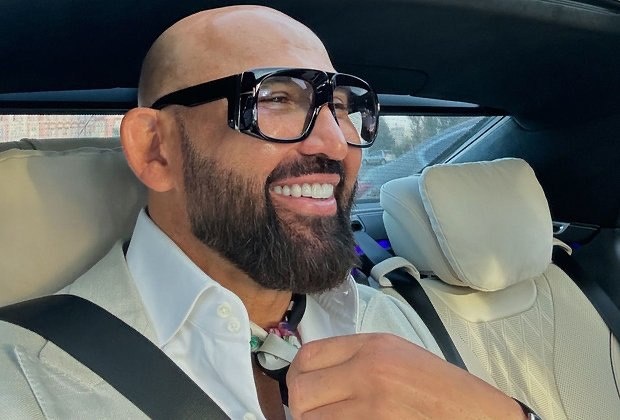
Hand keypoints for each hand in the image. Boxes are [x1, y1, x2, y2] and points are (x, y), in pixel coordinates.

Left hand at [287, 333, 525, 418]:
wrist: (478, 414)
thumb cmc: (442, 389)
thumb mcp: (397, 355)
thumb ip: (354, 358)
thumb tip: (313, 375)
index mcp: (372, 346)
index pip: (308, 356)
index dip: (296, 376)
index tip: (300, 389)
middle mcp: (368, 370)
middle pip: (302, 391)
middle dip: (301, 407)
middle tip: (313, 413)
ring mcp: (373, 405)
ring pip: (311, 419)